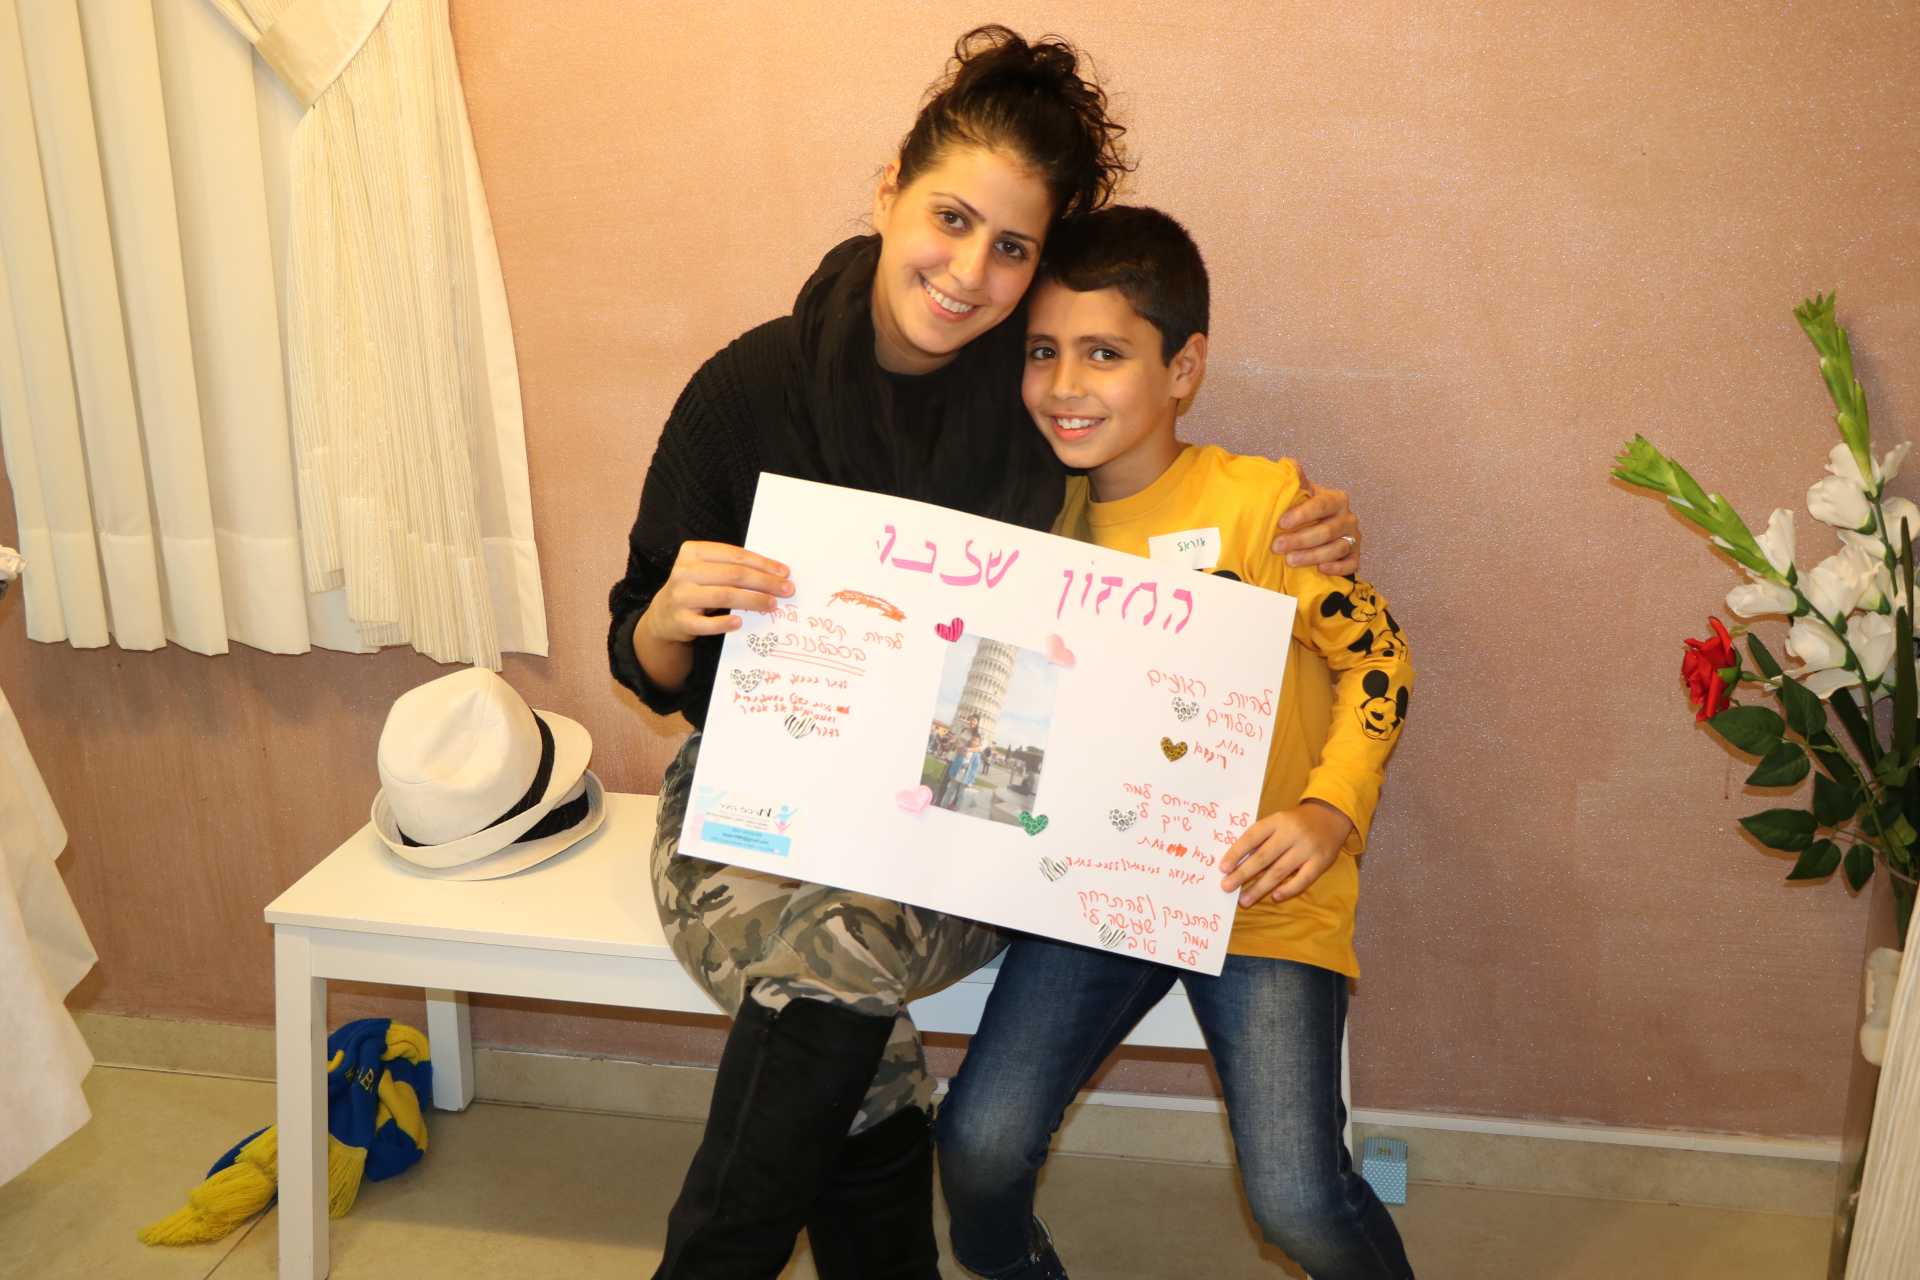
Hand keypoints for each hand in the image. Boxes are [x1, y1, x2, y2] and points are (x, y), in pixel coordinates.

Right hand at [640, 541, 792, 645]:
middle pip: (733, 575)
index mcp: (693, 552)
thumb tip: (776, 575)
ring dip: (753, 600)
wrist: (664, 616)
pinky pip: (705, 624)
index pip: (735, 555)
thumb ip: (732, 568)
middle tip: (786, 590)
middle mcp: (684, 571)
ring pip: (724, 596)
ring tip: (772, 605)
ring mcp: (680, 596)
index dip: (762, 564)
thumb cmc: (696, 589)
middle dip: (764, 582)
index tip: (784, 573)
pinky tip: (740, 622)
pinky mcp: (680, 621)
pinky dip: (724, 623)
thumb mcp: (707, 571)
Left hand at [1218, 801, 1353, 906]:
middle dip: (1243, 874)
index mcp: (1277, 821)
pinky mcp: (1321, 861)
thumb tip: (1236, 864)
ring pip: (1280, 871)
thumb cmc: (1295, 823)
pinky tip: (1275, 897)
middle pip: (1263, 857)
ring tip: (1244, 900)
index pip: (1252, 836)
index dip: (1236, 852)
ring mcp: (1307, 848)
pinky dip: (1288, 889)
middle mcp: (1291, 833)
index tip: (1222, 868)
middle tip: (1226, 887)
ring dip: (1260, 887)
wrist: (1330, 816)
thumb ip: (1260, 838)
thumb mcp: (1277, 822)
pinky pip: (1303, 879)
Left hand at [1271, 476, 1359, 575]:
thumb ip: (1296, 481)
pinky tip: (1321, 569)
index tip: (1281, 523)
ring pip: (1337, 548)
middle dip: (1300, 539)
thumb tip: (1290, 465)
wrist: (1323, 526)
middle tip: (1277, 546)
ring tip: (1290, 561)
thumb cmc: (1310, 510)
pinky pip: (1351, 564)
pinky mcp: (1355, 556)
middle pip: (1327, 530)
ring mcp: (1353, 538)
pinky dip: (1337, 567)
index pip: (1321, 504)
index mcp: (1336, 500)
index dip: (1302, 514)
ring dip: (1312, 556)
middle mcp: (1348, 518)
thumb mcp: (1303, 494)